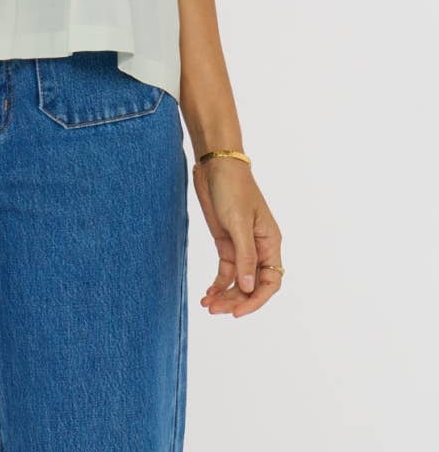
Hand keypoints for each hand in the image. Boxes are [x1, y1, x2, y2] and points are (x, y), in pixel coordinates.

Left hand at [192, 157, 283, 316]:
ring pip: (238, 280)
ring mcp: (242, 246)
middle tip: (216, 310)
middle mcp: (259, 248)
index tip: (238, 311)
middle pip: (252, 284)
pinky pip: (226, 271)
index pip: (270, 281)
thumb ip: (245, 256)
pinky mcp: (226, 242)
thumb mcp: (239, 222)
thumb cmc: (232, 188)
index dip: (256, 299)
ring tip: (208, 305)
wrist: (215, 166)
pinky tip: (208, 293)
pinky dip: (218, 283)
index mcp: (270, 242)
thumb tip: (250, 287)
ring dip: (225, 295)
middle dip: (236, 299)